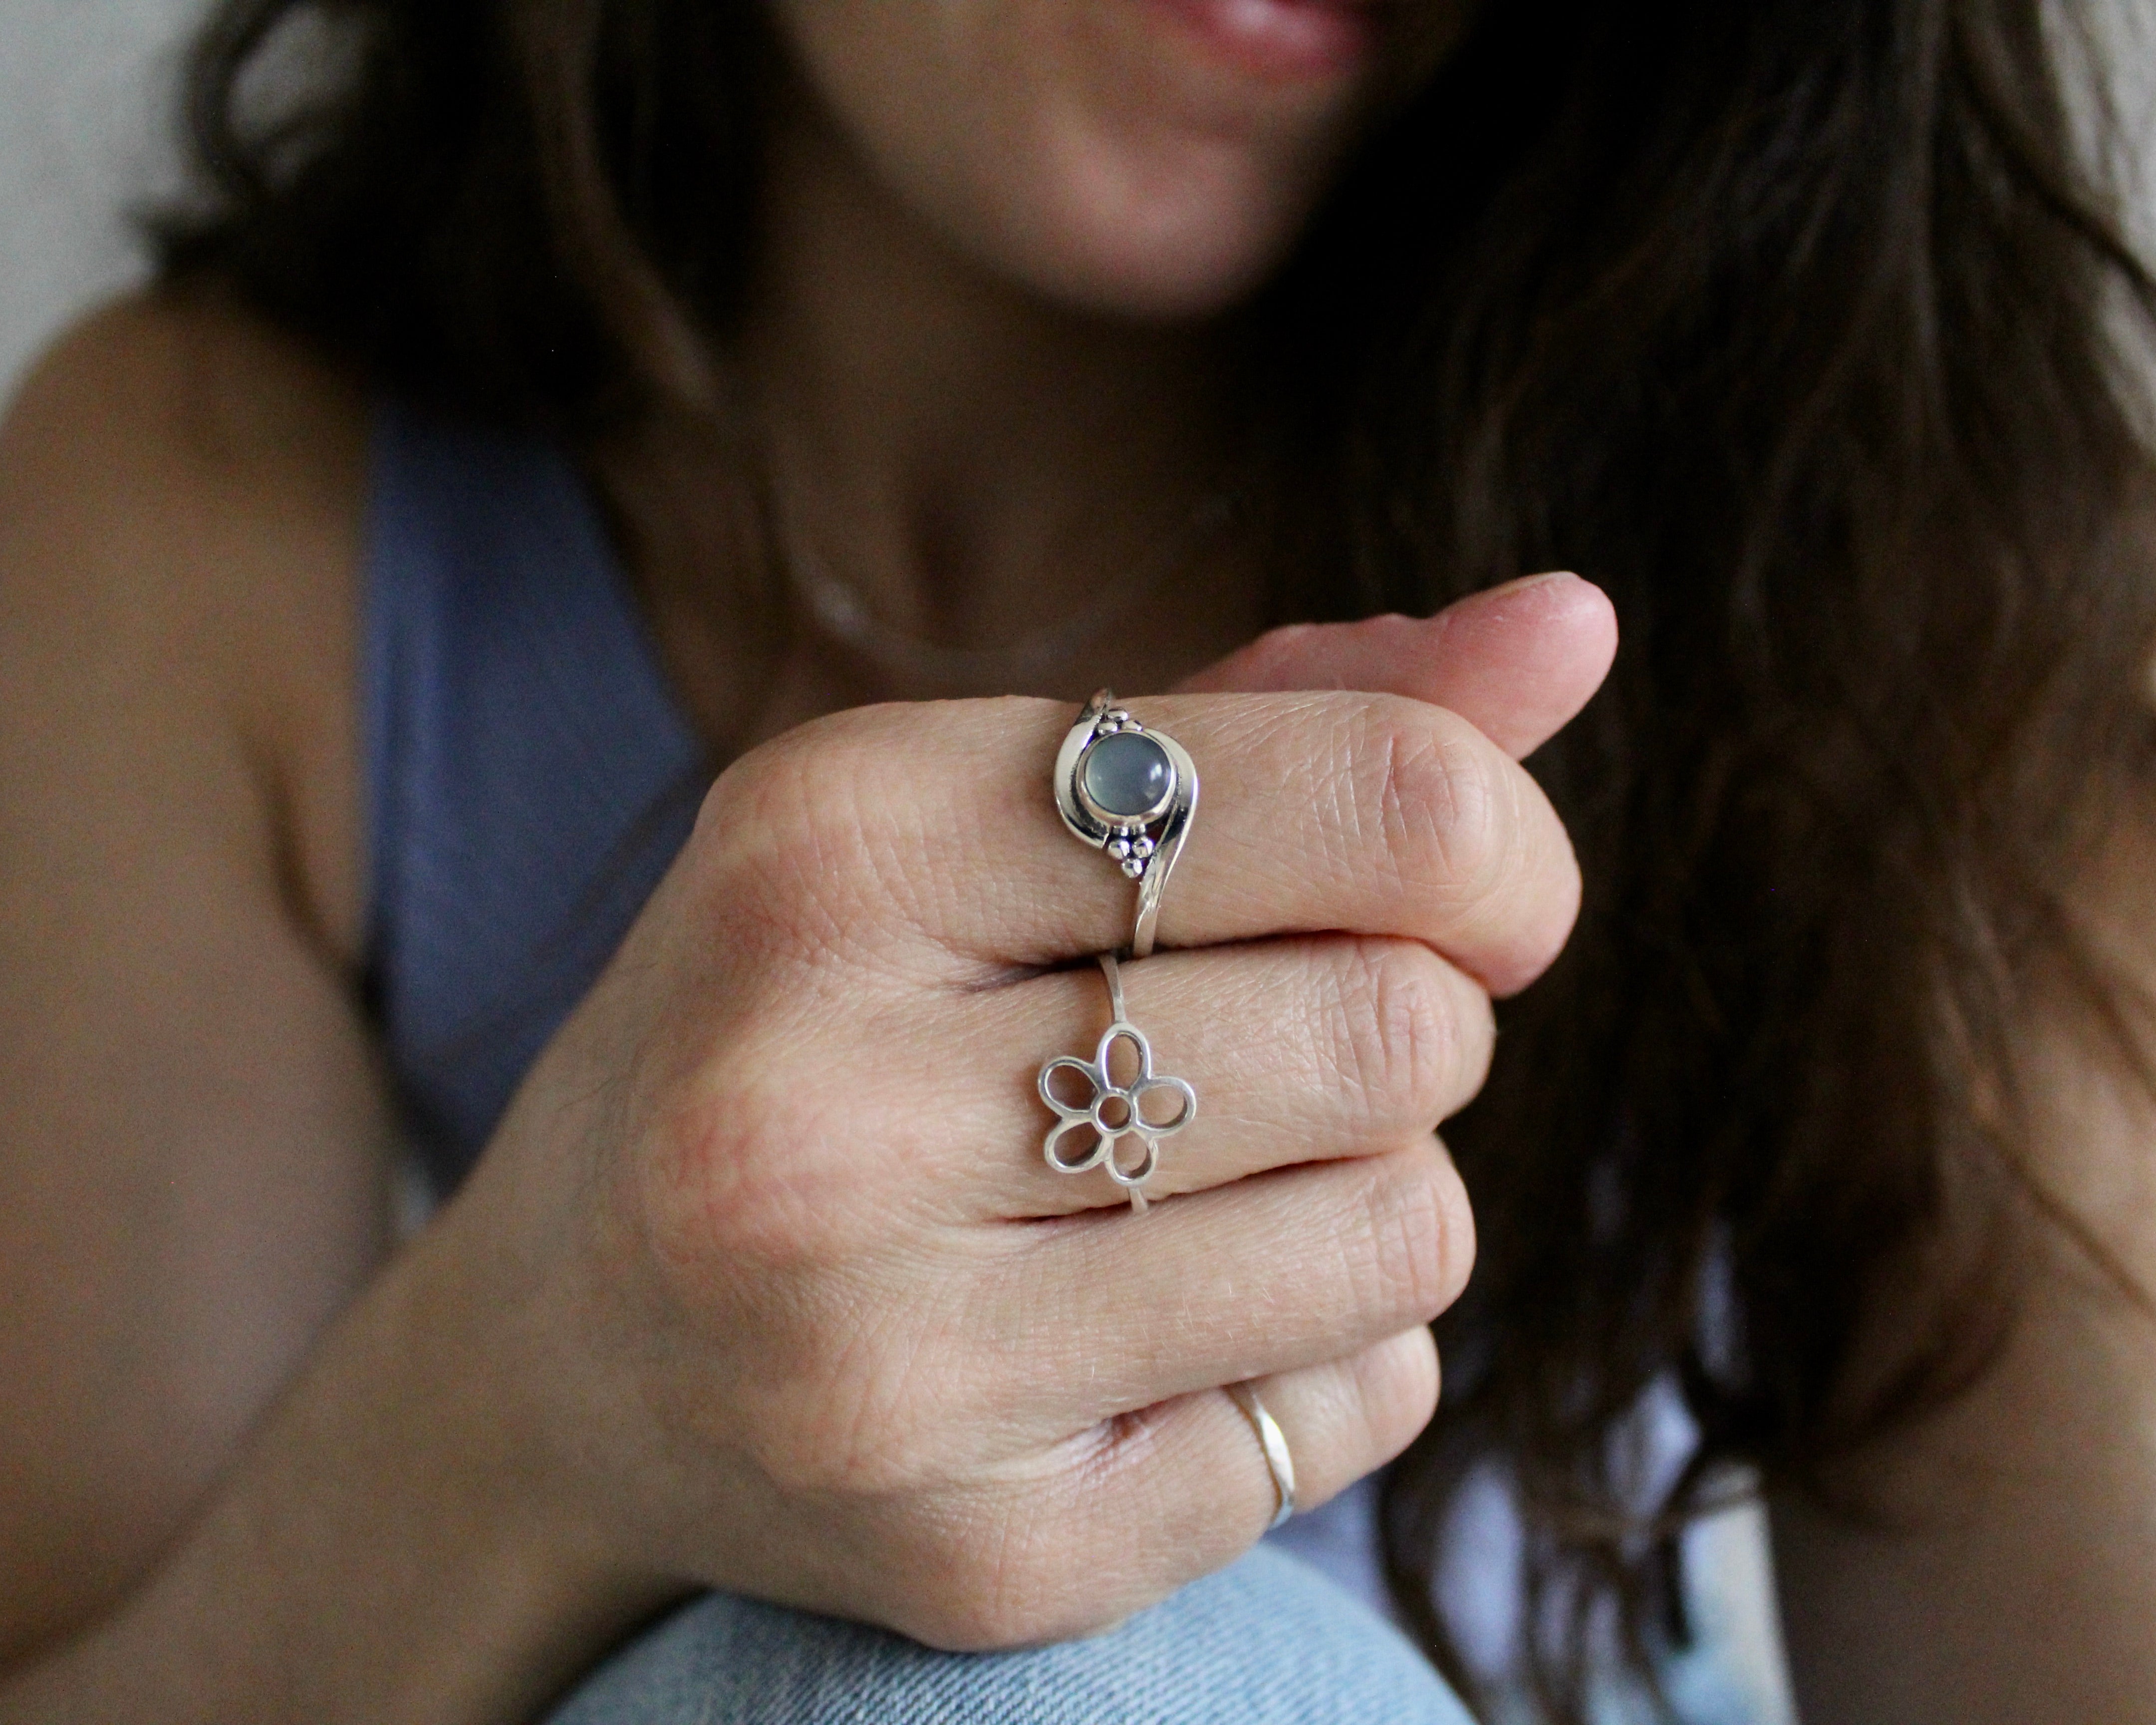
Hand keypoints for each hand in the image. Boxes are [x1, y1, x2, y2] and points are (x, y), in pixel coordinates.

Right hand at [438, 573, 1615, 1652]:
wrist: (561, 1354)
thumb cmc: (812, 1024)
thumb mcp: (981, 815)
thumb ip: (1287, 720)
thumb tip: (1578, 623)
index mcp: (830, 844)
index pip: (1369, 799)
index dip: (1496, 840)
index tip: (1472, 888)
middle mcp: (819, 1105)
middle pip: (1403, 1031)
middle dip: (1401, 1024)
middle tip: (1272, 1044)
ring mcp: (882, 1360)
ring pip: (1410, 1232)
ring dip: (1374, 1193)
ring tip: (1198, 1189)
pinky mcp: (972, 1558)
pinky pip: (1357, 1412)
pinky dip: (1324, 1356)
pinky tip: (1156, 1332)